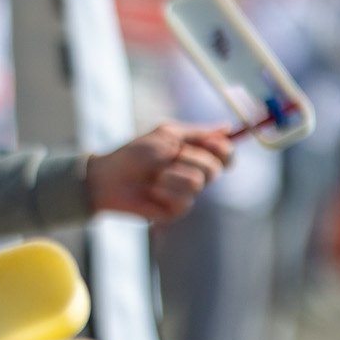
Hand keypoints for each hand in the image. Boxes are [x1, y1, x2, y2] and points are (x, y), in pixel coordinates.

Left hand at [87, 122, 235, 223]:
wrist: (110, 177)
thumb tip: (228, 128)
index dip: (224, 149)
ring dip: (173, 174)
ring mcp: (186, 193)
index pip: (225, 154)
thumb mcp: (166, 135)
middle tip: (172, 155)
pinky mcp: (176, 210)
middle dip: (192, 158)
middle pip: (216, 168)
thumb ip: (198, 133)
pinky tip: (152, 190)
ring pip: (198, 182)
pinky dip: (166, 190)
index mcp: (194, 155)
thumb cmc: (134, 154)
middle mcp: (194, 174)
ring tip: (155, 175)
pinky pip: (185, 200)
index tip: (212, 143)